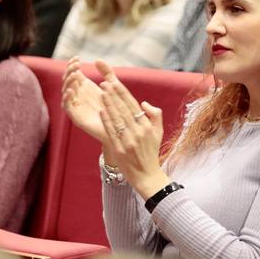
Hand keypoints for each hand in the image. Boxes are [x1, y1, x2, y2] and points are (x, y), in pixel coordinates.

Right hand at [62, 58, 109, 144]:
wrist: (118, 127)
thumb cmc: (115, 107)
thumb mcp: (112, 86)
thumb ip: (107, 72)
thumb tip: (97, 60)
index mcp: (84, 87)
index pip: (73, 73)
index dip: (73, 65)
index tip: (77, 58)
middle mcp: (78, 95)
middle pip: (68, 81)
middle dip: (70, 71)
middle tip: (75, 64)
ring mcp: (76, 106)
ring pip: (66, 92)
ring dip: (68, 82)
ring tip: (74, 74)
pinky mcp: (76, 117)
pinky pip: (67, 107)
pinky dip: (66, 98)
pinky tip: (71, 90)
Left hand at [95, 60, 166, 194]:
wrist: (147, 175)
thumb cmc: (151, 152)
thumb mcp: (158, 133)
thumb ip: (155, 115)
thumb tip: (143, 102)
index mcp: (147, 127)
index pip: (134, 106)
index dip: (123, 94)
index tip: (115, 83)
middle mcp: (138, 133)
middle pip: (124, 110)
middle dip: (114, 96)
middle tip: (105, 83)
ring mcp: (129, 141)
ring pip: (117, 119)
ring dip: (109, 105)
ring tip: (101, 93)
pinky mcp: (119, 149)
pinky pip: (112, 132)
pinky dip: (107, 121)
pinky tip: (101, 111)